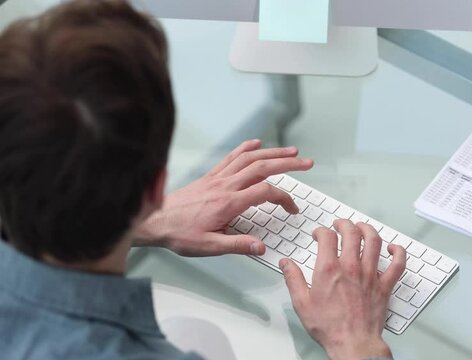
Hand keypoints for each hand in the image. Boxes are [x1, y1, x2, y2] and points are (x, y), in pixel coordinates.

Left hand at [135, 139, 312, 255]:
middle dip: (288, 163)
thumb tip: (261, 246)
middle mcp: (225, 185)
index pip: (266, 192)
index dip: (284, 198)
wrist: (154, 220)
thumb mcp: (210, 246)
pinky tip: (256, 143)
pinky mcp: (210, 177)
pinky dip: (246, 148)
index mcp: (228, 203)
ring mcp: (218, 178)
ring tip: (291, 151)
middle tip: (307, 162)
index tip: (292, 208)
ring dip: (272, 152)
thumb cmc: (179, 234)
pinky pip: (231, 157)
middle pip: (263, 167)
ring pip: (250, 158)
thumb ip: (238, 246)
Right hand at [279, 220, 406, 359]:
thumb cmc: (329, 327)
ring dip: (368, 229)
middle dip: (344, 223)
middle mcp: (351, 267)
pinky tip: (393, 248)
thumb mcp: (302, 303)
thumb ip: (293, 279)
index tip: (319, 234)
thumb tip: (286, 263)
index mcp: (329, 269)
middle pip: (352, 232)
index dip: (321, 231)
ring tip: (362, 227)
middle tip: (340, 225)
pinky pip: (398, 264)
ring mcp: (370, 275)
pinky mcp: (384, 285)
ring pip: (374, 241)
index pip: (327, 237)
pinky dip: (398, 252)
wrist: (353, 343)